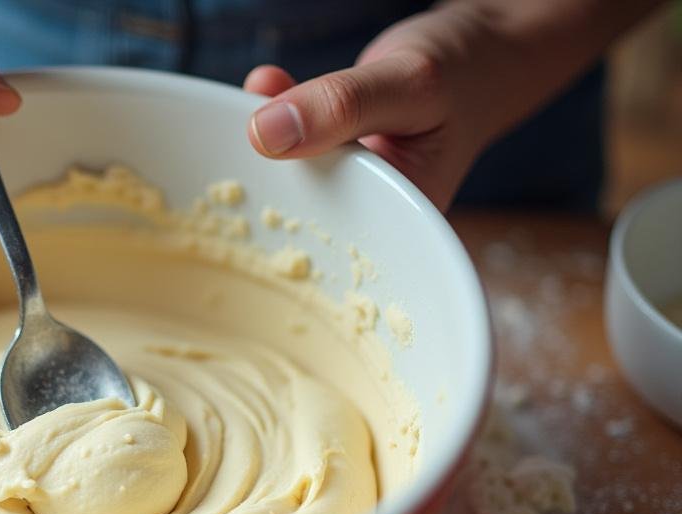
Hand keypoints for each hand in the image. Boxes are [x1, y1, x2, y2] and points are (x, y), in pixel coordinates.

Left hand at [243, 0, 656, 209]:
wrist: (484, 50)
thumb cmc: (464, 73)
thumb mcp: (410, 83)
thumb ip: (342, 107)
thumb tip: (264, 135)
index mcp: (395, 232)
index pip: (317, 262)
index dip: (266, 242)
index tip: (231, 203)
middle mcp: (368, 222)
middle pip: (289, 229)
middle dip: (251, 188)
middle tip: (231, 147)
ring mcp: (347, 192)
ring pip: (280, 184)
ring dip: (257, 144)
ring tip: (247, 106)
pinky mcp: (332, 160)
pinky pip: (286, 147)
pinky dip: (270, 114)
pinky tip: (266, 85)